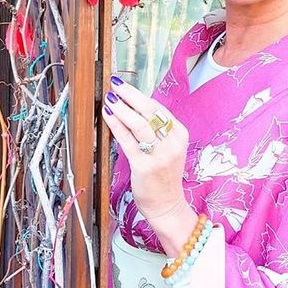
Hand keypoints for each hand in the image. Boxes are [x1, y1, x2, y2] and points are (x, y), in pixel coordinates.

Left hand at [101, 75, 189, 221]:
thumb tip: (134, 105)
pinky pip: (128, 140)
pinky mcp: (144, 166)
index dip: (140, 95)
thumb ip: (156, 129)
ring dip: (122, 108)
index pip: (158, 108)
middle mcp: (172, 143)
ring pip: (139, 124)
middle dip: (131, 94)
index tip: (125, 86)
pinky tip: (108, 115)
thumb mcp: (168, 147)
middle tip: (115, 83)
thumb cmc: (164, 174)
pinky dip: (116, 125)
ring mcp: (159, 155)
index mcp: (179, 135)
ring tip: (110, 98)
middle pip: (150, 111)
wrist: (167, 204)